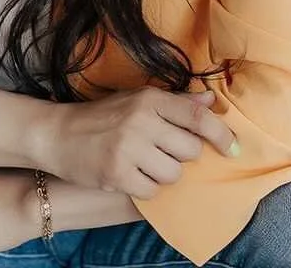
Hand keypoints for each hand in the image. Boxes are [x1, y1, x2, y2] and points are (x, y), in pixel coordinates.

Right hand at [46, 87, 237, 198]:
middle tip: (161, 150)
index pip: (197, 117)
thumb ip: (175, 103)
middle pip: (190, 150)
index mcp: (148, 99)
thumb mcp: (135, 100)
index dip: (221, 134)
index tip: (233, 148)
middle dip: (181, 155)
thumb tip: (211, 101)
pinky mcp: (117, 174)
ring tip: (144, 163)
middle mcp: (140, 121)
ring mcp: (128, 148)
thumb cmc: (102, 116)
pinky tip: (131, 175)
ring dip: (164, 173)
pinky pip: (153, 191)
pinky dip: (146, 187)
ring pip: (174, 173)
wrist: (57, 133)